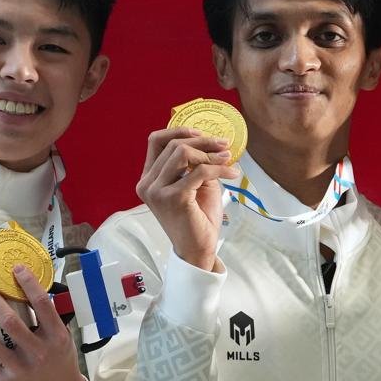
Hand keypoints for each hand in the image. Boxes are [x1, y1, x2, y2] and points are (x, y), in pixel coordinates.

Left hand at [0, 264, 85, 380]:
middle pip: (11, 321)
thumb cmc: (59, 358)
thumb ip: (49, 318)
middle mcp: (40, 352)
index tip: (16, 269)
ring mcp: (23, 369)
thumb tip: (28, 289)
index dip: (27, 283)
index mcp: (56, 336)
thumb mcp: (62, 337)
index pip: (42, 304)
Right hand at [135, 127, 239, 271]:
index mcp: (149, 178)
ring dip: (210, 154)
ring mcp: (158, 191)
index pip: (156, 141)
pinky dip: (218, 169)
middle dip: (203, 142)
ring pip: (183, 154)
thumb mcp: (195, 184)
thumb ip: (194, 163)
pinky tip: (232, 174)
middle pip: (174, 145)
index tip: (201, 133)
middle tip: (224, 146)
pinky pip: (199, 171)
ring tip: (227, 160)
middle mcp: (148, 183)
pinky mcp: (174, 198)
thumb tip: (210, 142)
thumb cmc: (197, 218)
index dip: (178, 131)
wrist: (198, 249)